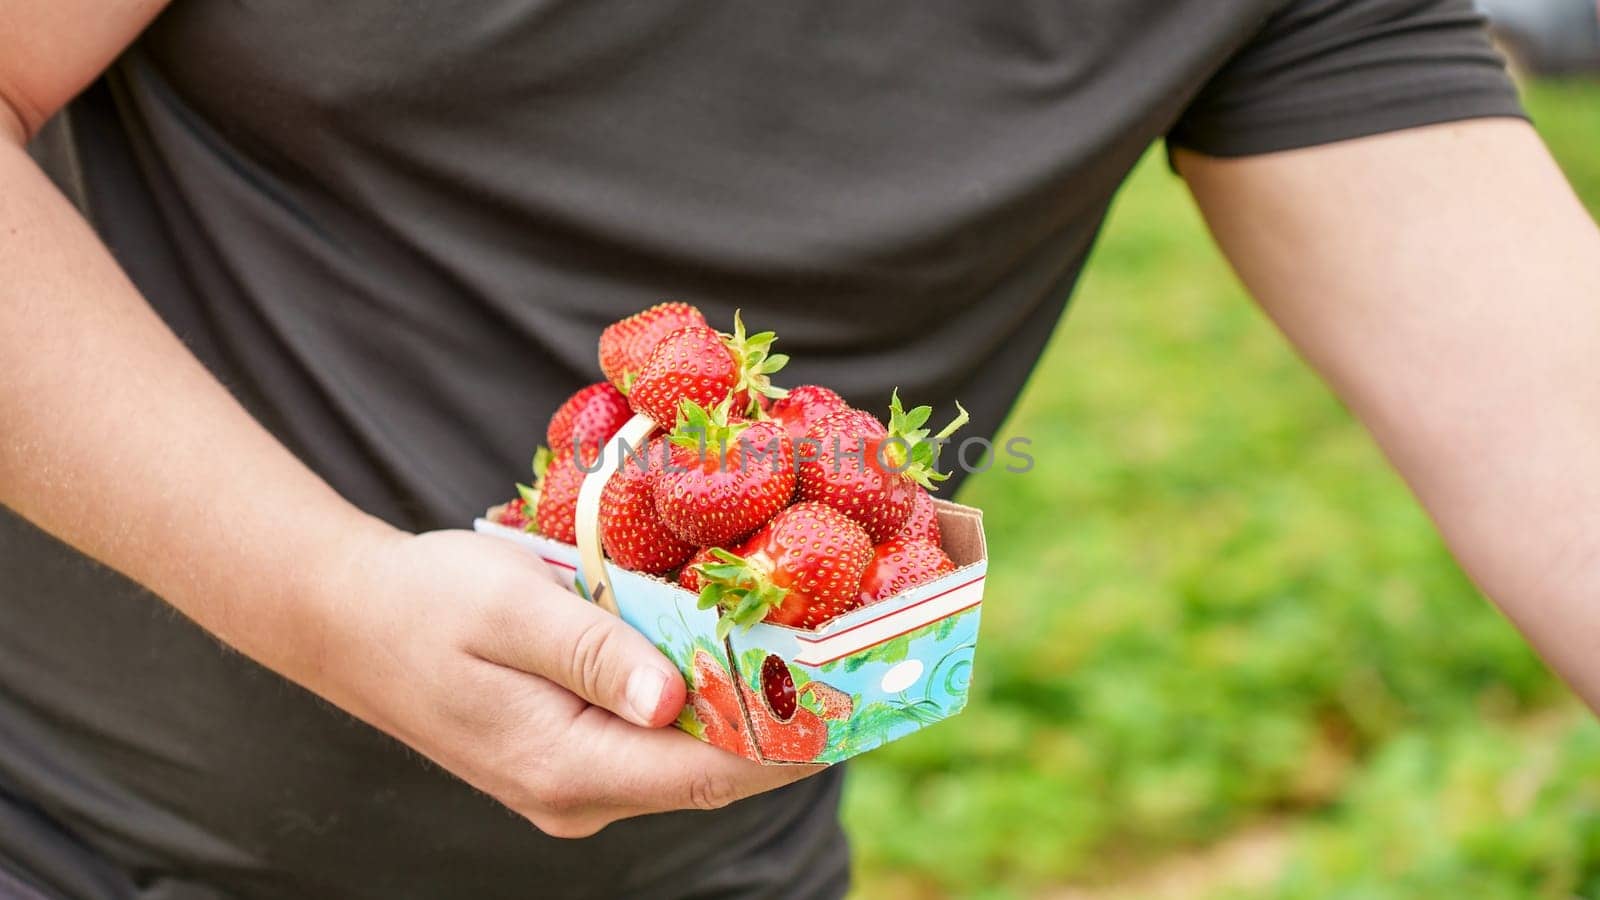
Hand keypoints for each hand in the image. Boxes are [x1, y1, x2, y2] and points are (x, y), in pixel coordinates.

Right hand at [306, 528, 819, 837]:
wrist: (350, 620)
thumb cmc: (427, 601)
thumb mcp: (511, 608)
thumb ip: (594, 651)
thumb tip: (672, 699)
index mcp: (564, 766)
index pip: (707, 772)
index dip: (792, 742)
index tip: (858, 703)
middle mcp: (577, 794)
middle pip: (711, 774)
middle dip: (789, 729)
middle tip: (862, 672)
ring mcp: (575, 783)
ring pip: (691, 761)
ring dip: (754, 716)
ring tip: (822, 663)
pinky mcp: (573, 757)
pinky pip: (660, 743)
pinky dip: (708, 707)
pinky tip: (743, 662)